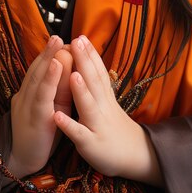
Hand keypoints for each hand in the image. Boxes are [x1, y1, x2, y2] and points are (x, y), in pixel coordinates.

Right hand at [8, 35, 65, 177]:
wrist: (23, 162)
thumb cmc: (40, 134)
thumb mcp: (50, 107)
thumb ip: (57, 89)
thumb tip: (69, 67)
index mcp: (29, 94)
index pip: (38, 70)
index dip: (47, 54)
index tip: (59, 40)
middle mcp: (25, 96)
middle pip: (36, 69)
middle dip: (47, 50)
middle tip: (57, 34)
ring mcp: (27, 106)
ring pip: (37, 78)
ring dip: (47, 58)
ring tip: (57, 42)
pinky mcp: (34, 118)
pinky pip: (42, 96)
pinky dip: (49, 79)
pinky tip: (55, 66)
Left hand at [53, 35, 159, 182]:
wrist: (134, 156)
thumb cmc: (113, 124)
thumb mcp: (107, 100)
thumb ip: (97, 82)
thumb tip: (88, 58)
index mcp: (104, 96)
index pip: (98, 71)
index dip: (91, 54)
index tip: (81, 36)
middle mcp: (103, 106)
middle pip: (94, 81)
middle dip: (84, 61)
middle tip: (76, 41)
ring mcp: (97, 124)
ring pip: (88, 106)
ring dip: (80, 90)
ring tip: (72, 74)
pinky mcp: (91, 144)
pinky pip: (79, 134)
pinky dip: (69, 125)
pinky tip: (57, 116)